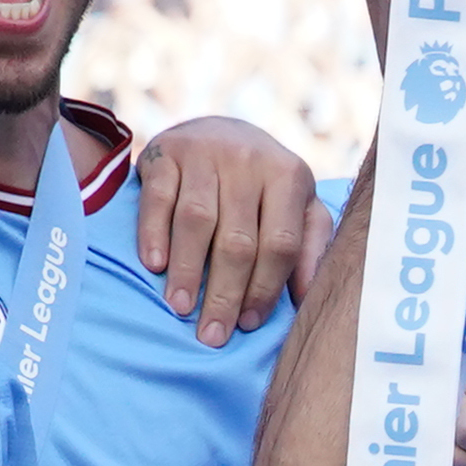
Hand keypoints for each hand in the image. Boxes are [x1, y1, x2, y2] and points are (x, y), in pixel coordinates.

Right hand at [131, 113, 319, 345]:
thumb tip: (307, 301)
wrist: (219, 131)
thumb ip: (311, 246)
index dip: (265, 288)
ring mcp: (206, 152)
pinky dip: (154, 233)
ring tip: (181, 308)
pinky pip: (159, 198)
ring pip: (197, 220)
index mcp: (290, 176)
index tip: (248, 325)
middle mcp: (250, 160)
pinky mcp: (166, 152)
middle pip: (238, 239)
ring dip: (188, 269)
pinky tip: (154, 266)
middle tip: (212, 334)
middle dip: (225, 293)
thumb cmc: (262, 186)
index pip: (280, 243)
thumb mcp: (298, 205)